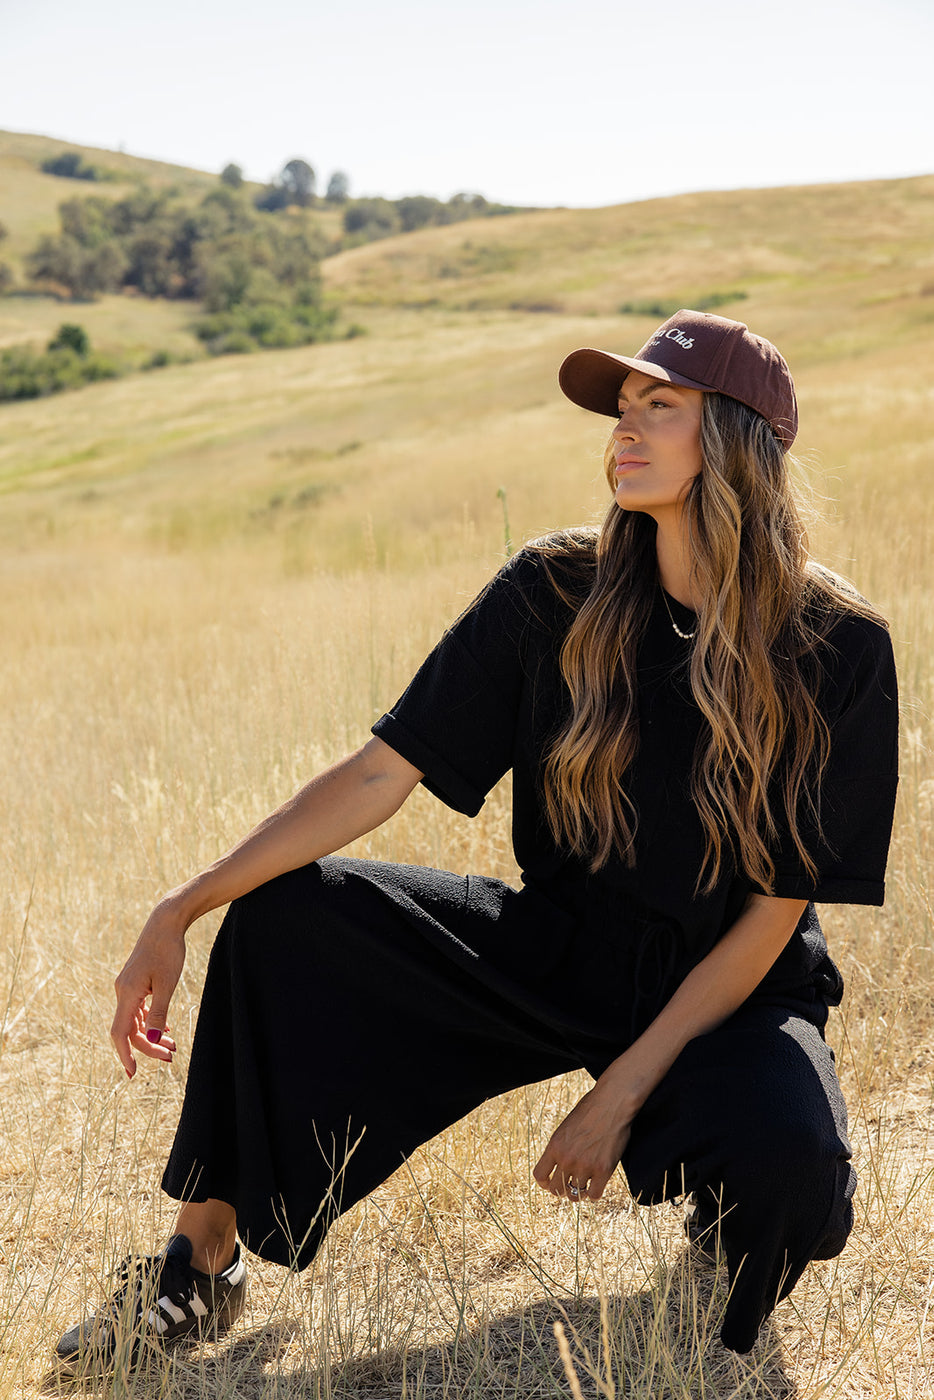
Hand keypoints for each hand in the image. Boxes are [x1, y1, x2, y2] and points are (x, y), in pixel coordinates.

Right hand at [111, 900, 185, 1077]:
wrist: (166, 922)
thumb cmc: (168, 951)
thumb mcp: (168, 984)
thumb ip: (159, 1013)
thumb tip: (154, 1040)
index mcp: (127, 994)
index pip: (120, 1033)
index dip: (125, 1055)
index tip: (133, 1073)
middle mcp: (123, 992)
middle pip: (130, 1030)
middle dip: (148, 1047)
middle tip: (170, 1058)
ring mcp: (128, 987)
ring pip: (135, 1021)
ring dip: (151, 1036)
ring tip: (172, 1048)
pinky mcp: (136, 982)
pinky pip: (139, 1010)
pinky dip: (150, 1022)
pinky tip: (164, 1030)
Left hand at [533, 1081, 633, 1201]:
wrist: (611, 1102)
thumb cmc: (590, 1111)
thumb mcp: (566, 1127)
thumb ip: (560, 1148)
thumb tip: (558, 1167)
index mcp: (554, 1146)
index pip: (540, 1175)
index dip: (545, 1183)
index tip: (551, 1184)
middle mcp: (567, 1158)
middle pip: (557, 1190)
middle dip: (562, 1190)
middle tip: (569, 1186)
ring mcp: (585, 1165)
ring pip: (576, 1194)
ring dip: (580, 1192)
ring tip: (584, 1186)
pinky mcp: (604, 1170)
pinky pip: (595, 1195)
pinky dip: (594, 1193)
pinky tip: (597, 1185)